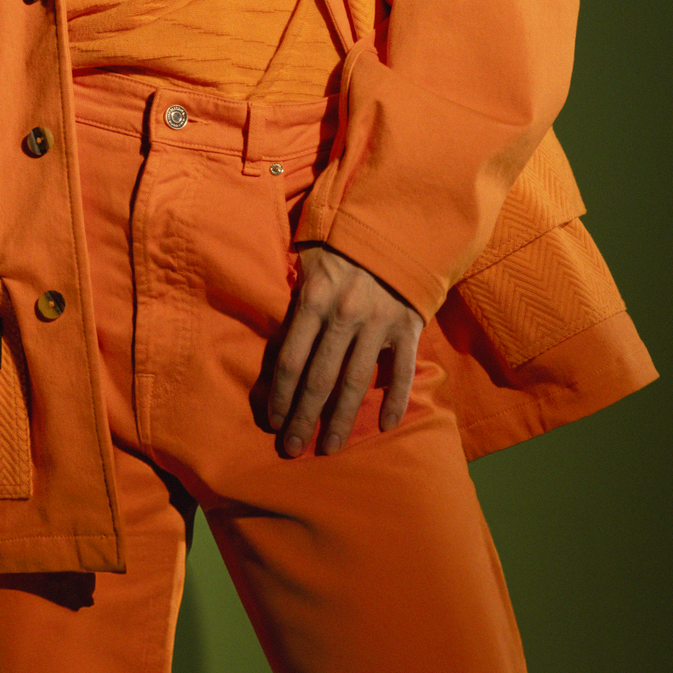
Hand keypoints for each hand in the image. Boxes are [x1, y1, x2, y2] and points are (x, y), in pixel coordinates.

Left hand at [267, 245, 422, 457]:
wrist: (398, 223)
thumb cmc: (342, 243)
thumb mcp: (307, 258)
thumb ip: (291, 293)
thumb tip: (264, 326)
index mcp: (314, 298)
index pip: (289, 359)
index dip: (279, 395)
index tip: (272, 422)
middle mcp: (345, 315)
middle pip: (318, 379)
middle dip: (303, 418)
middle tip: (291, 449)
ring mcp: (379, 324)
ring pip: (356, 383)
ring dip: (342, 420)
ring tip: (330, 448)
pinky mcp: (408, 328)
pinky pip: (402, 371)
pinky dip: (396, 400)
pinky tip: (386, 425)